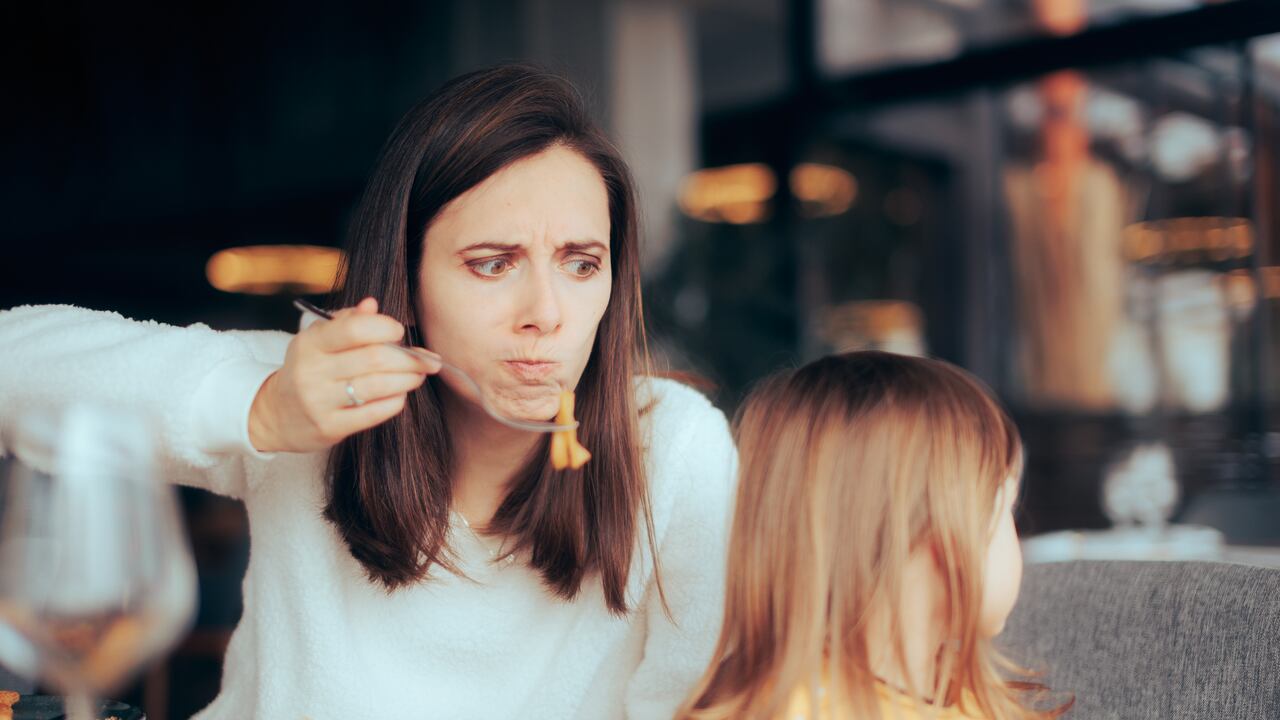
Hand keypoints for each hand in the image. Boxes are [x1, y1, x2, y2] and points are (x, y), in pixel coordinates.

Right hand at [248, 297, 440, 452]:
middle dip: (410, 358)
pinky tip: (400, 394)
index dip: (385, 327)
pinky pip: (374, 412)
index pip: (355, 329)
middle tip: (428, 359)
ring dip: (408, 379)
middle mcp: (312, 371)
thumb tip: (372, 304)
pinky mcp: (330, 427)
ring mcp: (319, 401)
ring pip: (378, 386)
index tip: (399, 331)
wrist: (276, 414)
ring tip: (419, 375)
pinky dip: (395, 401)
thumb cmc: (309, 369)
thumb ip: (347, 321)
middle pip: (374, 358)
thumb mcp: (319, 340)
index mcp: (310, 343)